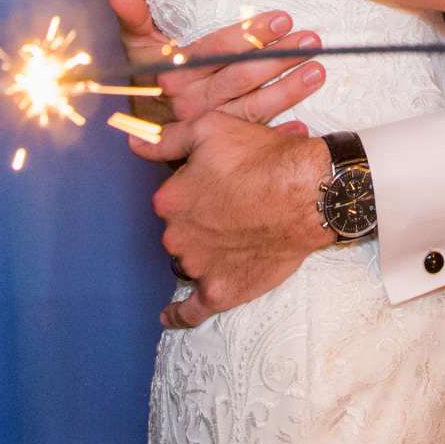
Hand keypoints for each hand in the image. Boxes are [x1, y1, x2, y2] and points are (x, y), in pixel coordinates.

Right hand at [109, 0, 324, 145]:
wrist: (144, 119)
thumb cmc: (151, 69)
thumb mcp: (140, 42)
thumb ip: (136, 17)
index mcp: (175, 74)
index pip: (216, 51)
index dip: (249, 35)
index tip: (282, 19)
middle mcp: (191, 102)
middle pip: (240, 78)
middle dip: (278, 59)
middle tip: (310, 42)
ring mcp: (209, 126)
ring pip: (252, 108)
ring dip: (287, 91)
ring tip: (317, 71)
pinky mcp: (223, 144)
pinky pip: (254, 141)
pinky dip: (278, 136)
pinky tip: (303, 128)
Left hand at [152, 115, 331, 329]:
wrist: (311, 194)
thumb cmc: (264, 159)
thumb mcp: (210, 129)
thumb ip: (167, 140)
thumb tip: (133, 143)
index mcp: (169, 199)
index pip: (172, 197)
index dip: (196, 188)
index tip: (218, 183)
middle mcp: (176, 236)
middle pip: (180, 230)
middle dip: (200, 221)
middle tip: (234, 208)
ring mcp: (198, 267)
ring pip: (189, 261)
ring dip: (202, 253)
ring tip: (233, 239)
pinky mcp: (221, 291)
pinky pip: (190, 310)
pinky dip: (178, 313)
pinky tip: (170, 314)